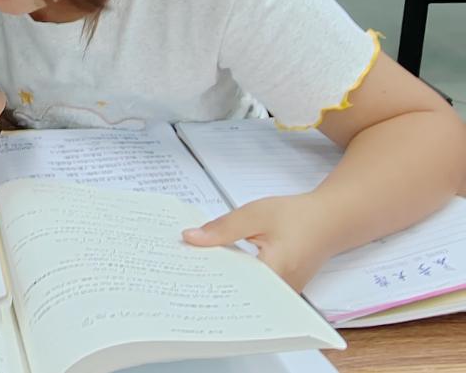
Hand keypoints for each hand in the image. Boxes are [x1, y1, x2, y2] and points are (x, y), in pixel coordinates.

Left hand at [182, 192, 338, 290]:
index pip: (231, 285)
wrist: (329, 220)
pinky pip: (252, 289)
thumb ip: (223, 228)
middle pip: (235, 293)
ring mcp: (281, 296)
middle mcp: (280, 293)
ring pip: (243, 293)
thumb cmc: (298, 216)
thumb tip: (191, 238)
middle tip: (184, 265)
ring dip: (222, 277)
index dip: (205, 277)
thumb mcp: (255, 214)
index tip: (183, 268)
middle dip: (210, 278)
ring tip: (197, 263)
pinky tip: (219, 264)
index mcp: (275, 273)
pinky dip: (235, 276)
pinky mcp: (280, 292)